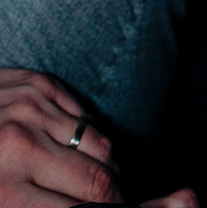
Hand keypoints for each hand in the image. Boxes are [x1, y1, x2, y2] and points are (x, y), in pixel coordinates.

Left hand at [0, 70, 199, 206]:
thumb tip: (120, 206)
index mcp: (6, 193)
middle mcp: (20, 148)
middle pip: (100, 179)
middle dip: (119, 196)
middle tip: (123, 201)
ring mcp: (30, 110)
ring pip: (101, 144)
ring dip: (109, 165)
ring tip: (105, 179)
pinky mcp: (38, 83)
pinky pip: (85, 114)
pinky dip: (90, 135)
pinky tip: (84, 149)